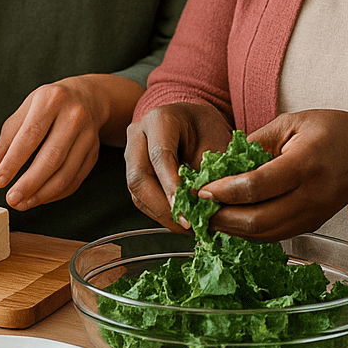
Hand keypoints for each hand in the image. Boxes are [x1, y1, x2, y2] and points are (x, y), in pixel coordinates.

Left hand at [0, 74, 134, 210]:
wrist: (86, 97)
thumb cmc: (48, 105)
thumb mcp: (23, 114)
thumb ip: (4, 144)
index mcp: (51, 100)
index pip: (30, 136)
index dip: (13, 161)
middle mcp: (73, 116)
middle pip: (51, 157)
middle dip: (29, 183)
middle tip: (11, 199)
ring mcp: (88, 135)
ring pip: (65, 173)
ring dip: (42, 194)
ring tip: (22, 203)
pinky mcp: (94, 152)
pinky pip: (75, 180)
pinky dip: (55, 194)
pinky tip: (39, 198)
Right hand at [125, 103, 233, 230]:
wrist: (193, 121)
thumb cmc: (206, 128)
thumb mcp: (216, 142)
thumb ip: (210, 171)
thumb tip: (207, 206)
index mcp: (160, 120)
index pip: (160, 155)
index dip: (172, 186)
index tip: (187, 211)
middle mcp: (138, 135)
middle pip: (139, 177)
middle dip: (163, 207)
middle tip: (187, 224)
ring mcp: (131, 154)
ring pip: (136, 191)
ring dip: (161, 214)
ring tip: (188, 227)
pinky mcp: (133, 171)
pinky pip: (140, 197)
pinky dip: (160, 213)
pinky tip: (179, 220)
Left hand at [202, 109, 347, 240]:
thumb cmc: (332, 130)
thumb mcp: (292, 122)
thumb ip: (256, 143)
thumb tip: (220, 162)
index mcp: (305, 163)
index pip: (257, 186)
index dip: (224, 191)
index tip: (200, 189)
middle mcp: (312, 195)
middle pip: (260, 219)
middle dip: (222, 218)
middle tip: (196, 208)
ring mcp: (315, 215)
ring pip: (266, 234)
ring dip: (232, 229)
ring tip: (207, 216)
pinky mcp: (313, 225)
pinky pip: (276, 235)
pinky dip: (249, 232)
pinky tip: (230, 221)